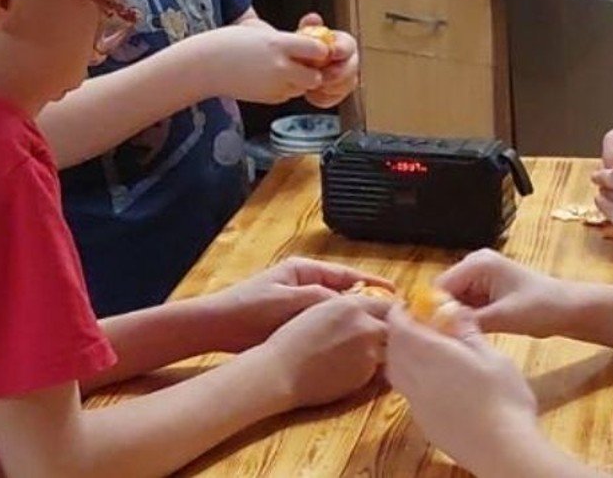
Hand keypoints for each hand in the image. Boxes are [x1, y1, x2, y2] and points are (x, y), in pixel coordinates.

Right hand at [191, 23, 329, 103]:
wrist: (205, 65)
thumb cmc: (228, 42)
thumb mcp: (259, 29)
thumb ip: (284, 37)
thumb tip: (306, 41)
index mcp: (279, 44)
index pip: (319, 51)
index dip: (320, 51)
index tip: (313, 49)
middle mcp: (280, 67)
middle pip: (316, 76)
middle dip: (313, 71)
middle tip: (303, 64)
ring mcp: (275, 86)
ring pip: (303, 88)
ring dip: (300, 81)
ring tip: (284, 70)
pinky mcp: (269, 98)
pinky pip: (288, 95)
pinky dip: (286, 89)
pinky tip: (271, 79)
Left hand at [207, 256, 393, 353]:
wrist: (216, 327)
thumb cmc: (250, 308)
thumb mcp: (290, 300)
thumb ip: (322, 299)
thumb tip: (354, 304)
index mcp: (305, 270)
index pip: (348, 275)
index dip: (373, 283)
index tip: (396, 293)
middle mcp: (306, 283)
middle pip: (345, 291)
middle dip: (367, 302)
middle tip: (392, 315)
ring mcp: (299, 302)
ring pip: (335, 310)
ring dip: (352, 318)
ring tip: (376, 329)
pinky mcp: (293, 321)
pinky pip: (323, 324)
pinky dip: (336, 330)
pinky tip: (350, 342)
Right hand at [261, 294, 389, 408]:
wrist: (280, 371)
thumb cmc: (293, 340)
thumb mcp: (321, 310)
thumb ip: (349, 308)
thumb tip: (368, 311)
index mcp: (353, 306)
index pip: (389, 305)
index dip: (393, 313)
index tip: (394, 317)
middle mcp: (366, 326)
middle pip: (396, 328)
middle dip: (394, 332)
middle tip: (390, 338)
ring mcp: (368, 353)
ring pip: (390, 350)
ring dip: (385, 351)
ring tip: (368, 354)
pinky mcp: (365, 376)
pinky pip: (378, 370)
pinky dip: (373, 369)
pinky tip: (353, 368)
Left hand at [297, 12, 359, 108]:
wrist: (296, 70)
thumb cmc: (303, 51)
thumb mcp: (303, 38)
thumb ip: (308, 29)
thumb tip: (314, 18)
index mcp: (343, 44)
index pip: (349, 45)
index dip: (343, 49)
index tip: (333, 53)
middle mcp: (349, 60)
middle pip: (353, 67)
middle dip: (339, 73)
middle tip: (323, 76)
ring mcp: (347, 78)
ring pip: (348, 85)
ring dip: (331, 87)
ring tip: (314, 85)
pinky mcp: (339, 94)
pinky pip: (337, 98)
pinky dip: (324, 98)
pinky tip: (312, 94)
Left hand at [386, 305, 538, 474]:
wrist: (502, 451)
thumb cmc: (503, 399)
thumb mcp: (492, 356)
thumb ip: (468, 333)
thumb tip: (454, 311)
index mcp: (430, 355)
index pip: (399, 327)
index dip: (399, 313)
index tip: (409, 305)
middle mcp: (416, 379)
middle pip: (393, 350)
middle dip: (399, 333)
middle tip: (418, 324)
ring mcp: (417, 404)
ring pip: (395, 373)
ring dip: (402, 356)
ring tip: (424, 349)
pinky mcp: (424, 423)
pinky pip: (407, 393)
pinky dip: (411, 378)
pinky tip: (436, 380)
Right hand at [436, 250, 572, 337]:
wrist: (570, 309)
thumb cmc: (542, 307)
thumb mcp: (504, 317)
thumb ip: (470, 320)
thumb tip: (440, 328)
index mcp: (478, 263)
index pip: (440, 285)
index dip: (433, 309)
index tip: (433, 335)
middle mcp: (475, 265)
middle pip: (444, 293)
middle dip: (443, 315)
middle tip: (445, 341)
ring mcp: (480, 278)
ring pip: (454, 302)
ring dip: (455, 319)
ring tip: (457, 340)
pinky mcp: (486, 292)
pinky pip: (466, 306)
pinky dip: (466, 320)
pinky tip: (469, 336)